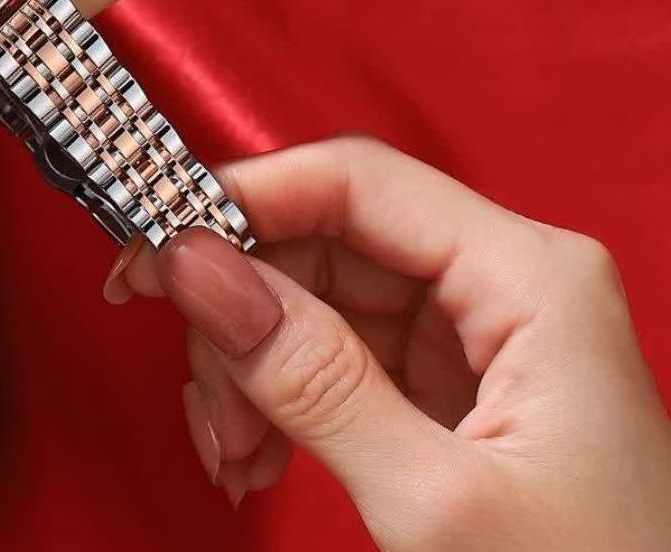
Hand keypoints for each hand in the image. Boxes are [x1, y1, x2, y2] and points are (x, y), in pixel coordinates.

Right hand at [106, 137, 670, 548]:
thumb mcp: (436, 502)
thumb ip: (309, 376)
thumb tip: (195, 263)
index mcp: (529, 275)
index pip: (356, 179)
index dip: (243, 197)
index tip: (153, 244)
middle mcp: (500, 281)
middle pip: (322, 239)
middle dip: (242, 313)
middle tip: (200, 392)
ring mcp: (469, 333)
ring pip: (312, 298)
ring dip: (249, 368)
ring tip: (234, 453)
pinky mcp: (444, 383)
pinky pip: (329, 354)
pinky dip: (275, 399)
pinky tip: (256, 454)